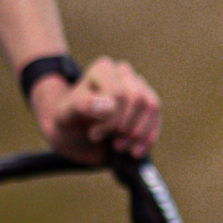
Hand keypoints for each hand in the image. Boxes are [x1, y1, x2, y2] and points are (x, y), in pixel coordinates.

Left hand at [30, 56, 161, 163]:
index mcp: (102, 70)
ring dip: (138, 134)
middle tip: (110, 144)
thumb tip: (108, 106)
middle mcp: (123, 74)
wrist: (75, 135)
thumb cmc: (68, 122)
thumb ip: (82, 106)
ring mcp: (138, 87)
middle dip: (125, 127)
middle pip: (137, 99)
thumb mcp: (65, 116)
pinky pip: (157, 118)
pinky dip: (149, 138)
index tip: (94, 135)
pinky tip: (135, 152)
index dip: (110, 120)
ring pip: (151, 106)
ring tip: (120, 148)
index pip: (118, 94)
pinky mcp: (147, 104)